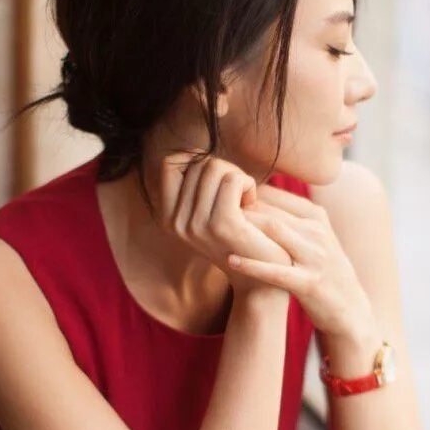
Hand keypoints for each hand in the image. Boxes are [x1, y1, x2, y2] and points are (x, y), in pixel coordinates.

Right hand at [157, 152, 293, 299]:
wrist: (262, 277)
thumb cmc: (241, 235)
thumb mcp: (209, 209)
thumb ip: (197, 183)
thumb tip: (193, 152)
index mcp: (168, 217)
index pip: (169, 164)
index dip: (196, 160)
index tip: (216, 178)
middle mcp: (176, 222)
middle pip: (198, 163)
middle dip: (224, 169)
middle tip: (238, 194)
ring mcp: (196, 225)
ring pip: (216, 168)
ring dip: (238, 178)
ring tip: (245, 201)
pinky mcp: (222, 225)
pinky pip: (233, 180)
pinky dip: (248, 185)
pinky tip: (252, 204)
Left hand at [227, 185, 371, 337]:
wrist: (349, 310)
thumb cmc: (321, 270)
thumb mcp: (311, 237)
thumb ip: (286, 216)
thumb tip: (249, 196)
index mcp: (315, 216)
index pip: (273, 193)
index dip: (243, 193)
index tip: (216, 197)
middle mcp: (316, 231)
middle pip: (270, 209)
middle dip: (238, 208)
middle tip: (205, 209)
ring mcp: (314, 257)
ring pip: (273, 231)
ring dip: (242, 227)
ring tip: (213, 225)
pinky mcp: (310, 284)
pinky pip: (276, 271)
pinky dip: (252, 264)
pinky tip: (229, 259)